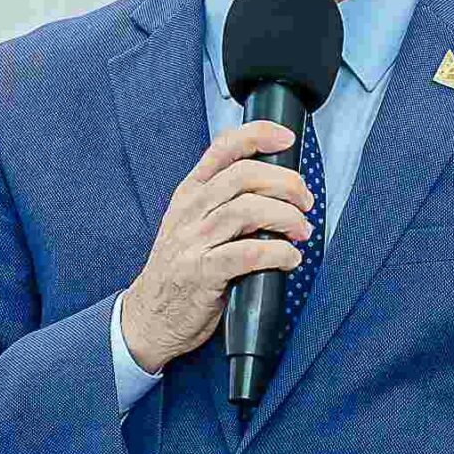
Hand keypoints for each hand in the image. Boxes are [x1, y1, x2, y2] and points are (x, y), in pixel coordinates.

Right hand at [118, 120, 313, 373]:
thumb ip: (221, 202)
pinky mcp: (203, 272)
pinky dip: (278, 253)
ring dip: (286, 218)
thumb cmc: (178, 272)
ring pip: (249, 210)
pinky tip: (289, 259)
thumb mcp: (189, 225)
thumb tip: (274, 186)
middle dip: (286, 184)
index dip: (258, 136)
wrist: (147, 318)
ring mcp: (194, 242)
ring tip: (300, 231)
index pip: (223, 148)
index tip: (285, 140)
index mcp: (190, 194)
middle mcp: (191, 211)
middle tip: (305, 202)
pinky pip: (250, 253)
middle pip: (244, 175)